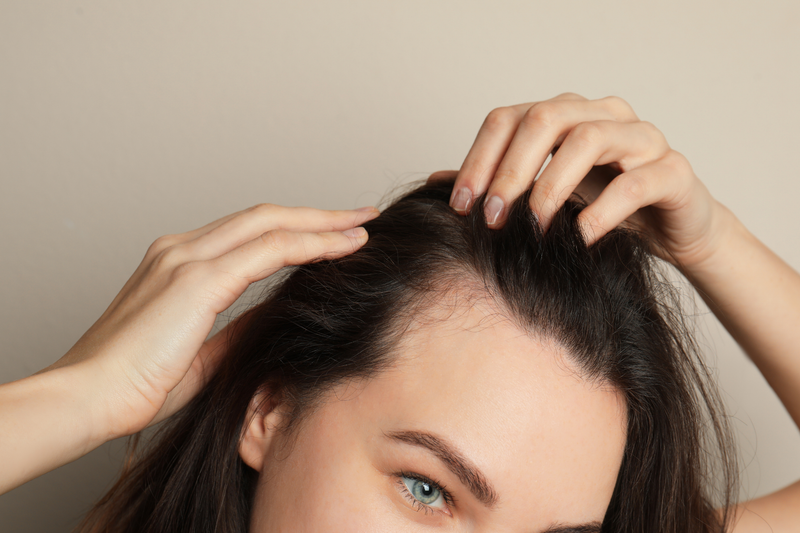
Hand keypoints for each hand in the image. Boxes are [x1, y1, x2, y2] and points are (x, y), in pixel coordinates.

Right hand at [45, 204, 378, 441]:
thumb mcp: (204, 353)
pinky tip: (343, 246)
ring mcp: (186, 258)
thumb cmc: (135, 384)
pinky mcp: (196, 279)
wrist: (89, 398)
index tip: (333, 235)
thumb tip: (278, 315)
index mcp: (177, 263)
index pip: (249, 233)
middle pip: (265, 216)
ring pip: (271, 223)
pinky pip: (269, 249)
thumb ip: (240, 328)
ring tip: (362, 224)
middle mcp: (181, 249)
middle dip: (317, 214)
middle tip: (360, 215)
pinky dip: (311, 243)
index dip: (295, 230)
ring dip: (322, 222)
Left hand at [431, 93, 729, 268]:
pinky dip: (602, 212)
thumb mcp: (544, 194)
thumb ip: (497, 183)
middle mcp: (603, 114)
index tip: (461, 205)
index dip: (478, 159)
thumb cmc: (603, 206)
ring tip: (535, 228)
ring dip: (552, 187)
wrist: (673, 229)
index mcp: (567, 114)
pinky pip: (635, 182)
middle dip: (510, 171)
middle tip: (493, 218)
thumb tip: (436, 179)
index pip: (509, 118)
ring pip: (588, 140)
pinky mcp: (673, 171)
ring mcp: (642, 138)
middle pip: (545, 119)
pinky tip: (581, 238)